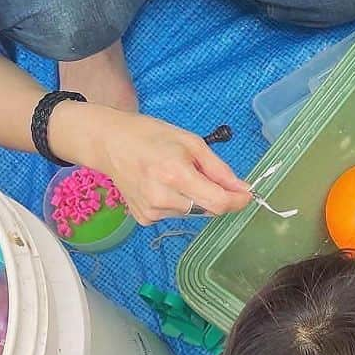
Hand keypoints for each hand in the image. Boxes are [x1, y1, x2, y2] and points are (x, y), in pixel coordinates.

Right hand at [58, 104, 251, 223]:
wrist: (108, 143)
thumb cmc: (150, 136)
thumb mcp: (191, 142)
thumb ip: (219, 169)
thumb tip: (243, 188)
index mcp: (175, 174)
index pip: (218, 203)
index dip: (237, 201)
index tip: (246, 194)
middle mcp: (162, 197)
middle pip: (208, 209)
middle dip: (215, 195)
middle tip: (200, 173)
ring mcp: (151, 211)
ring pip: (192, 213)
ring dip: (195, 198)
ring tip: (175, 175)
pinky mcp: (143, 219)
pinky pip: (175, 215)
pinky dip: (178, 202)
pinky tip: (162, 185)